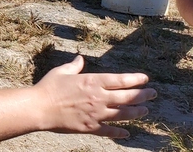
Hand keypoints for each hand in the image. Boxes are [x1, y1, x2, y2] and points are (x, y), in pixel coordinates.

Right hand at [38, 56, 154, 137]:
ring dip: (136, 112)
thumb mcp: (62, 72)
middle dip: (143, 95)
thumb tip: (80, 59)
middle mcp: (98, 98)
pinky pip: (109, 131)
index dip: (136, 80)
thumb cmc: (49, 88)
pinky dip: (119, 132)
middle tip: (153, 94)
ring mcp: (96, 114)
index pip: (121, 80)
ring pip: (123, 114)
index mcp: (93, 81)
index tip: (145, 79)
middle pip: (127, 97)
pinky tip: (127, 133)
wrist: (39, 108)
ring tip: (145, 111)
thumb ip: (74, 66)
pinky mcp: (90, 127)